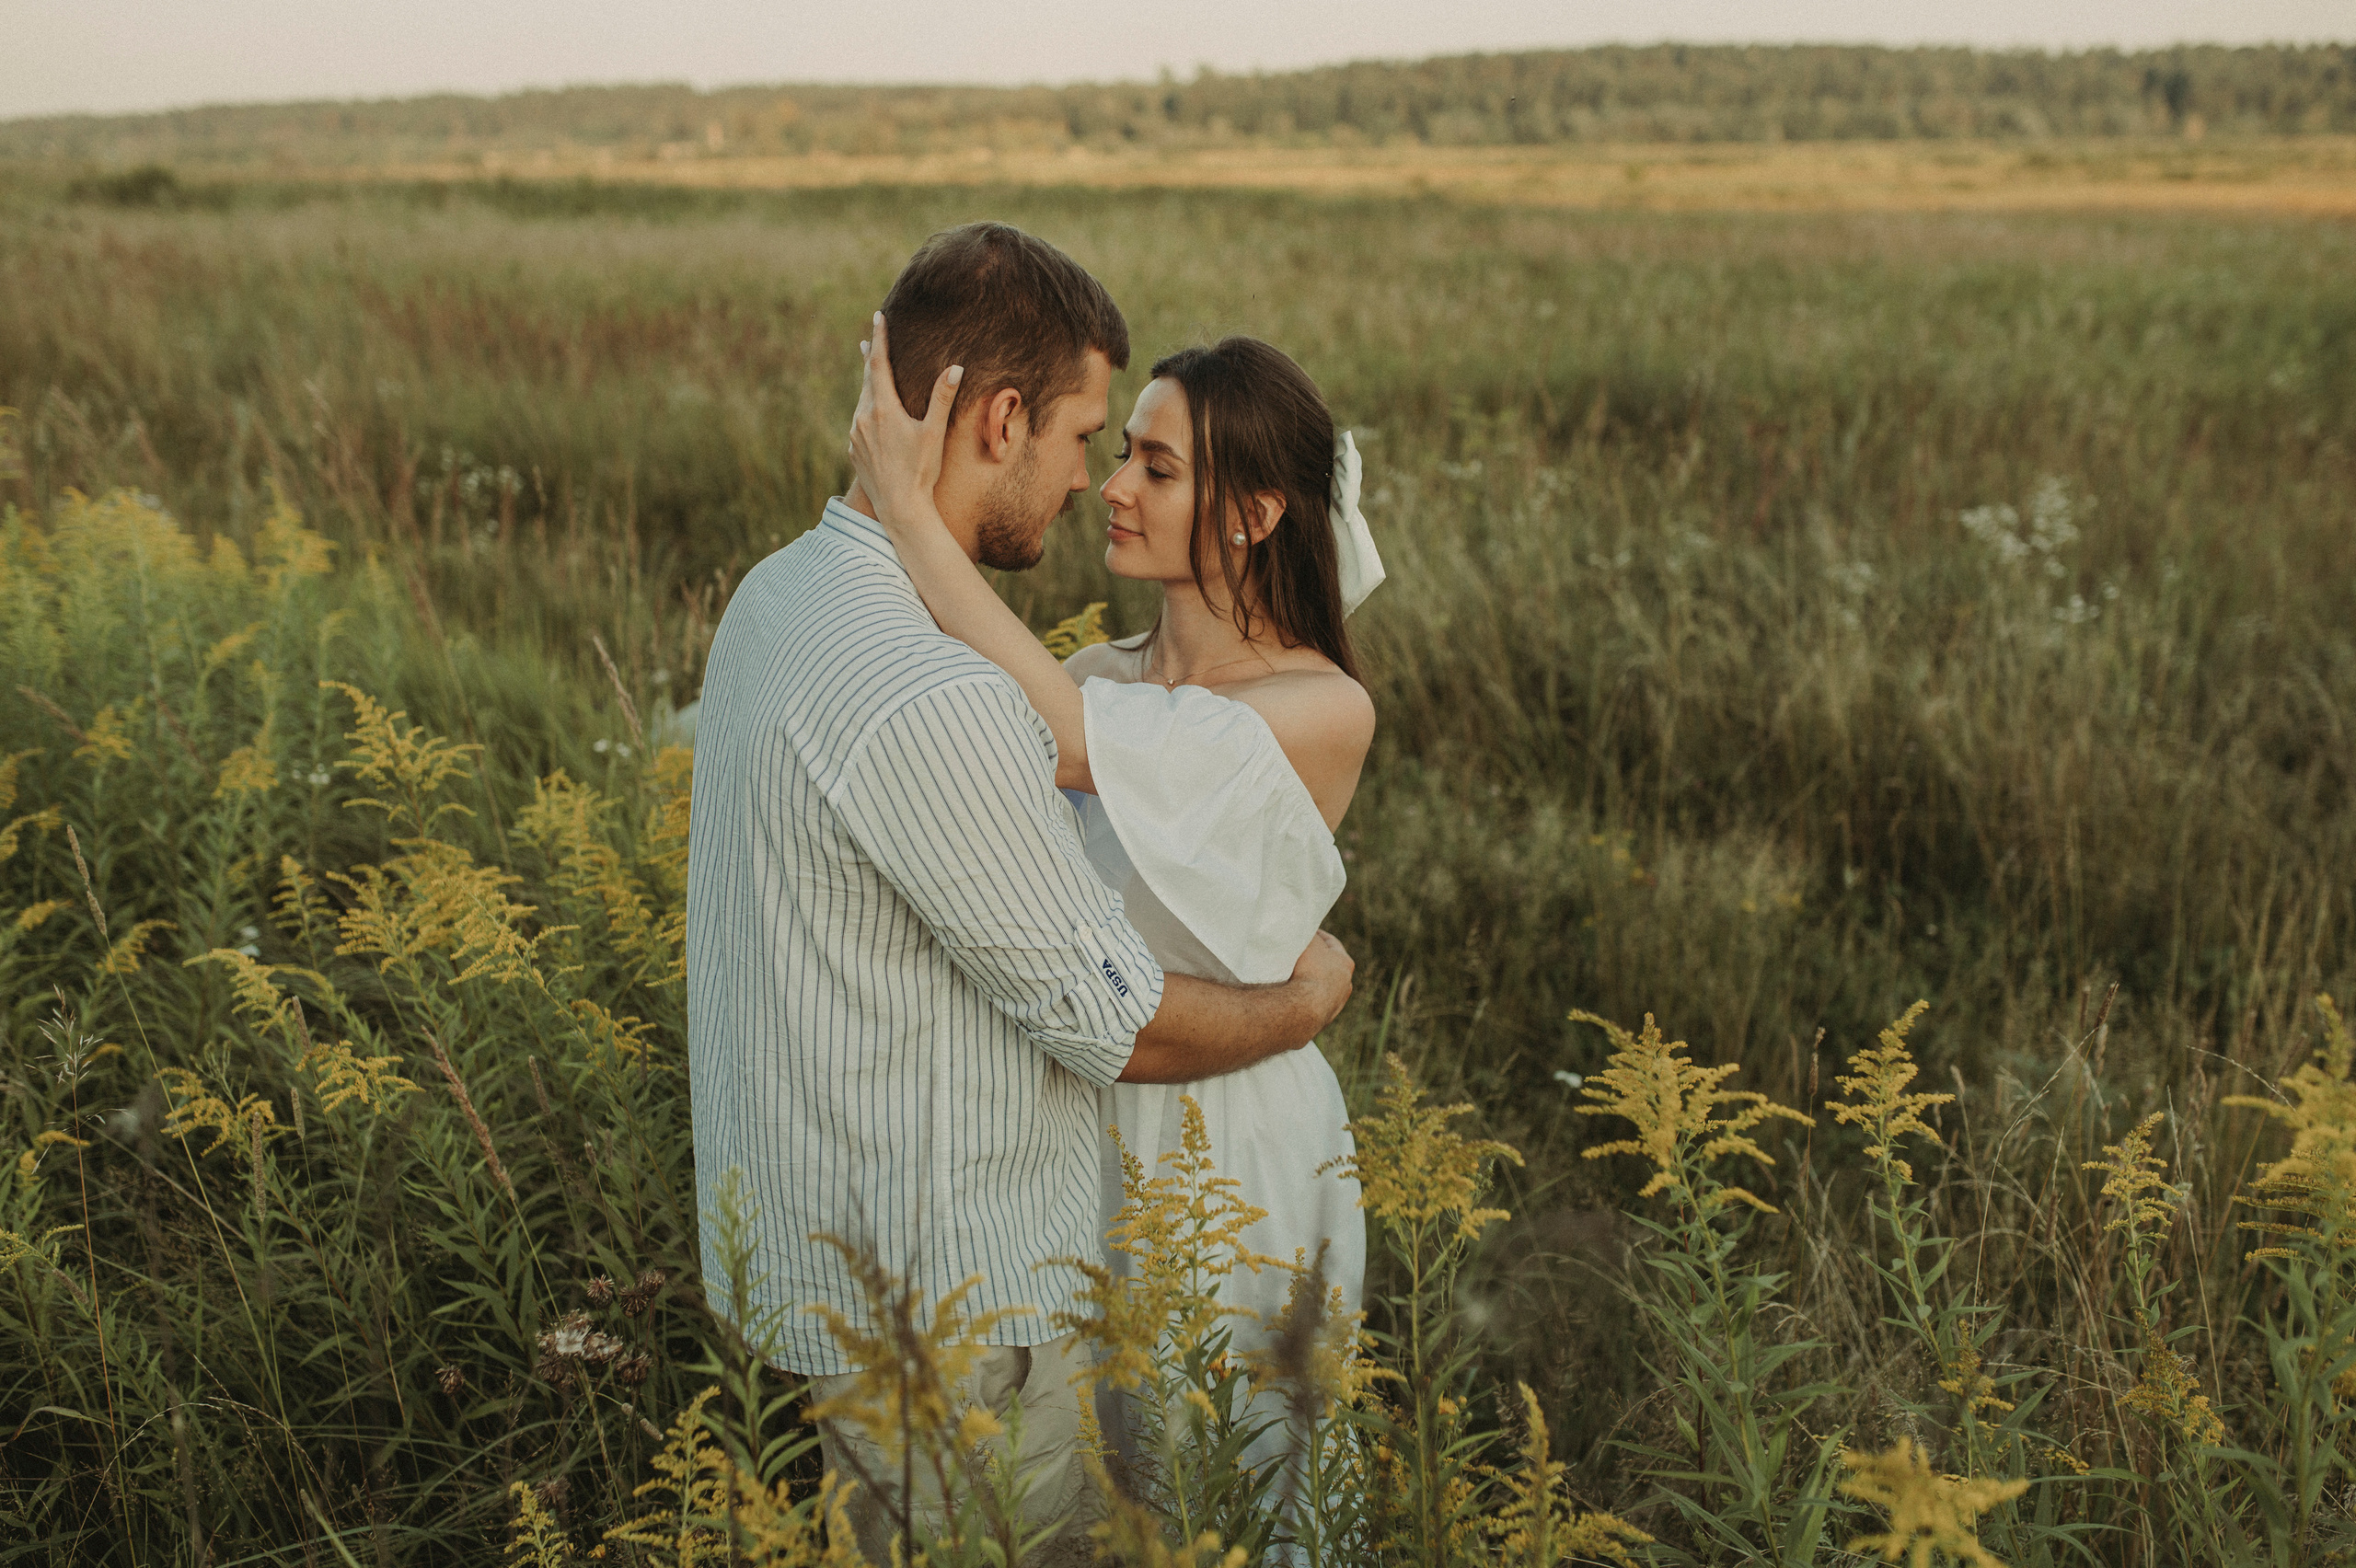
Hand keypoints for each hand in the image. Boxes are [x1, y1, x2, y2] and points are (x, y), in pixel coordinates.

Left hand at [848, 311, 960, 534]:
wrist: (899, 508)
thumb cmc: (920, 471)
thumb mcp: (934, 432)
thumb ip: (942, 398)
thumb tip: (955, 368)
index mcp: (883, 409)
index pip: (878, 364)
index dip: (878, 339)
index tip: (877, 318)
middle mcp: (863, 418)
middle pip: (866, 379)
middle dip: (869, 358)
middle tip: (869, 338)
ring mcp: (854, 435)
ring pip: (861, 401)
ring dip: (867, 385)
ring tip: (871, 372)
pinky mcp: (853, 449)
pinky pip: (858, 422)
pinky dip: (866, 411)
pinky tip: (872, 415)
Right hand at [1290, 930, 1355, 1033]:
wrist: (1304, 1008)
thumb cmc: (1308, 970)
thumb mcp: (1309, 943)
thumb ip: (1310, 935)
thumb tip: (1307, 930)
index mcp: (1346, 964)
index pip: (1332, 943)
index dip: (1318, 935)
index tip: (1307, 932)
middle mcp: (1346, 985)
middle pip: (1329, 966)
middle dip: (1316, 959)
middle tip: (1299, 954)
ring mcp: (1336, 1004)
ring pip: (1322, 987)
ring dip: (1311, 981)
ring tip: (1293, 976)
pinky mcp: (1323, 1020)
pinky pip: (1312, 1004)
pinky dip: (1304, 998)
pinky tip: (1292, 995)